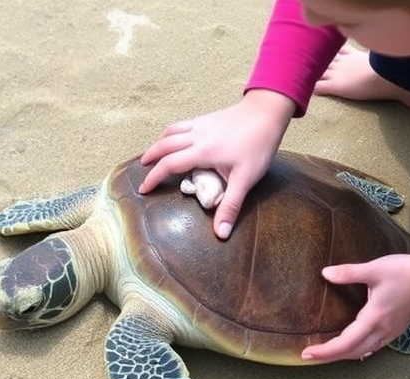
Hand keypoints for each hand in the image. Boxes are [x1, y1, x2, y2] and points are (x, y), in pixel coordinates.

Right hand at [139, 90, 294, 238]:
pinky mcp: (207, 118)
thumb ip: (230, 206)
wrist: (267, 113)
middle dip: (150, 157)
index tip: (144, 189)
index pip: (169, 165)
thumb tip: (220, 234)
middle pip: (164, 145)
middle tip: (142, 169)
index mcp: (201, 152)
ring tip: (153, 154)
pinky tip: (175, 139)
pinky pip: (181, 125)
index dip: (153, 178)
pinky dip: (171, 133)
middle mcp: (196, 136)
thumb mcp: (245, 179)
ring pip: (170, 131)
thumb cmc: (258, 145)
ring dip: (159, 143)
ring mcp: (200, 124)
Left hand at [302, 254, 409, 361]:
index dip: (325, 351)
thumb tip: (325, 273)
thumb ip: (349, 273)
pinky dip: (358, 350)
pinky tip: (353, 347)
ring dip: (344, 355)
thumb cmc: (405, 271)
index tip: (307, 354)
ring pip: (363, 351)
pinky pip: (374, 347)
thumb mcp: (374, 269)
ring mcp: (391, 332)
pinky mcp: (396, 329)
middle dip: (330, 357)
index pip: (345, 343)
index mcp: (374, 318)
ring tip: (327, 352)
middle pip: (352, 352)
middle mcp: (382, 331)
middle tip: (310, 356)